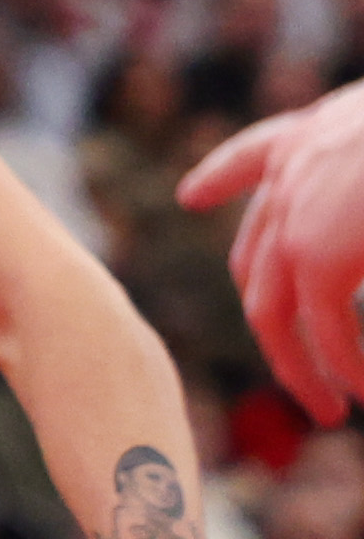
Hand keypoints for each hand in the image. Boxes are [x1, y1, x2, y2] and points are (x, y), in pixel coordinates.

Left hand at [186, 85, 363, 417]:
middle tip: (302, 376)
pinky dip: (345, 366)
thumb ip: (355, 183)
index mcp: (315, 131)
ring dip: (302, 366)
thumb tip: (349, 229)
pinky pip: (325, 326)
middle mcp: (292, 169)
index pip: (252, 156)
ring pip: (274, 310)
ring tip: (331, 407)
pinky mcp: (321, 252)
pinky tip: (362, 391)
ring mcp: (297, 210)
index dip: (221, 177)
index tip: (192, 194)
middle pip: (256, 264)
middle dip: (275, 328)